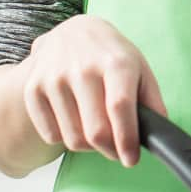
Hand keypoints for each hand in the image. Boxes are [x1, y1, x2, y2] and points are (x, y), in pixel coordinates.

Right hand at [22, 14, 165, 166]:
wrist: (75, 32)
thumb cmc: (114, 57)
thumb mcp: (141, 71)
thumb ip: (153, 104)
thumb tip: (156, 136)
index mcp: (116, 63)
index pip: (119, 108)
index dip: (126, 140)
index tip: (131, 160)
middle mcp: (82, 68)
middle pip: (95, 131)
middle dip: (111, 151)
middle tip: (117, 150)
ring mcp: (54, 77)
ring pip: (73, 138)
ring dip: (90, 147)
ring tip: (97, 132)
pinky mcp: (33, 88)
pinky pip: (51, 135)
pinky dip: (65, 138)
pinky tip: (75, 123)